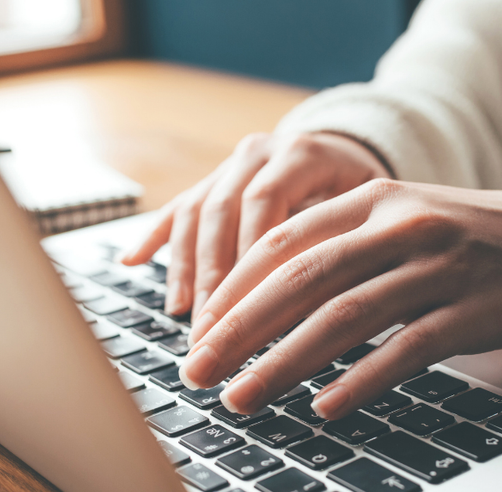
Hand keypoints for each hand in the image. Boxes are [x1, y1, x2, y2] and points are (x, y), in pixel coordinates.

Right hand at [120, 131, 389, 317]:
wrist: (351, 151)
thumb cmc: (368, 195)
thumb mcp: (370, 210)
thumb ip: (346, 242)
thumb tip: (332, 307)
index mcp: (302, 154)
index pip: (266, 204)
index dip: (251, 257)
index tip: (246, 308)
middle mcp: (260, 152)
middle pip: (223, 211)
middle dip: (213, 276)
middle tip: (209, 329)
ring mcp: (231, 164)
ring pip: (196, 212)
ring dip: (185, 267)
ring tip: (182, 314)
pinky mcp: (213, 180)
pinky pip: (177, 206)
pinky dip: (154, 236)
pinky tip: (131, 262)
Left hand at [177, 179, 501, 419]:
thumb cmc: (463, 241)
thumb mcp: (397, 222)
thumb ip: (336, 248)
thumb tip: (255, 303)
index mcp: (372, 199)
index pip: (283, 242)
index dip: (233, 289)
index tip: (197, 331)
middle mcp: (400, 226)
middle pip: (302, 279)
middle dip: (240, 330)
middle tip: (197, 371)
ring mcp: (437, 268)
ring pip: (344, 316)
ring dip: (284, 363)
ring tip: (242, 398)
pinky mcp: (470, 312)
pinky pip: (405, 349)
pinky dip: (360, 380)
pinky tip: (323, 407)